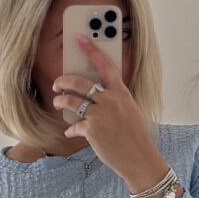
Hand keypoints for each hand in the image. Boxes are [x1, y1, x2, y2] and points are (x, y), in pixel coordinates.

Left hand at [52, 31, 168, 190]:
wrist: (140, 159)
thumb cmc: (136, 136)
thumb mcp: (130, 111)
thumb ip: (114, 100)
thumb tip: (95, 95)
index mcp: (121, 92)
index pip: (105, 65)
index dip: (91, 49)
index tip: (80, 38)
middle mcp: (110, 100)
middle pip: (79, 82)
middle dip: (63, 81)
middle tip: (58, 84)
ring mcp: (100, 114)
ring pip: (70, 101)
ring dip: (61, 101)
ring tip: (59, 102)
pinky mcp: (91, 130)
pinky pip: (74, 125)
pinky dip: (71, 129)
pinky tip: (71, 132)